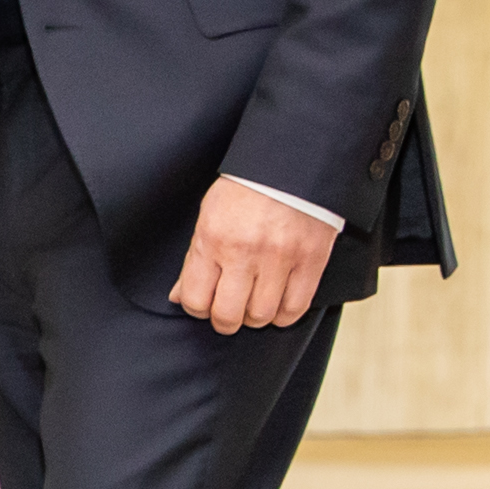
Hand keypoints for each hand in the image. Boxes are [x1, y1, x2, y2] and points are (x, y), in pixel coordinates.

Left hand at [170, 175, 335, 333]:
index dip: (196, 310)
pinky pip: (295, 306)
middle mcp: (244, 253)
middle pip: (228, 314)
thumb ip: (195, 259)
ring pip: (262, 315)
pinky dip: (284, 316)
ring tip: (252, 308)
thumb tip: (178, 296)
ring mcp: (280, 258)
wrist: (290, 166)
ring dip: (254, 319)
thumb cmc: (245, 190)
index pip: (196, 299)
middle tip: (227, 316)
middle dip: (224, 322)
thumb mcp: (208, 217)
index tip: (203, 306)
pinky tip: (277, 310)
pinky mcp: (311, 260)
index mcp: (212, 241)